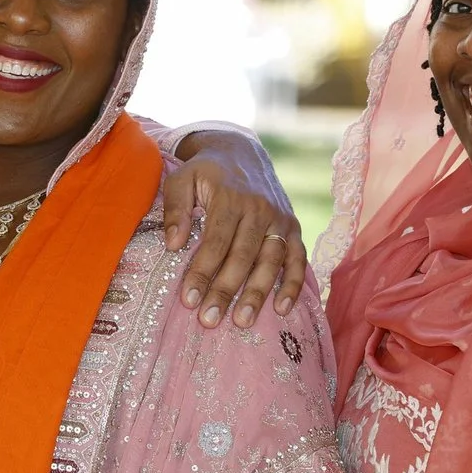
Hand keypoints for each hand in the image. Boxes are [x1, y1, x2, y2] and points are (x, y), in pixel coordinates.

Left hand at [162, 128, 306, 327]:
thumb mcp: (182, 178)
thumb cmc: (205, 172)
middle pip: (243, 256)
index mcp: (231, 197)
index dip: (202, 271)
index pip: (216, 241)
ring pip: (271, 261)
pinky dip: (293, 284)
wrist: (241, 151)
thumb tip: (174, 243)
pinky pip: (297, 259)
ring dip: (258, 293)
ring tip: (242, 321)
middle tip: (210, 319)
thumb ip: (175, 208)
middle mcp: (260, 209)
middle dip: (226, 290)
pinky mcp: (293, 227)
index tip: (188, 300)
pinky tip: (282, 309)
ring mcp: (280, 219)